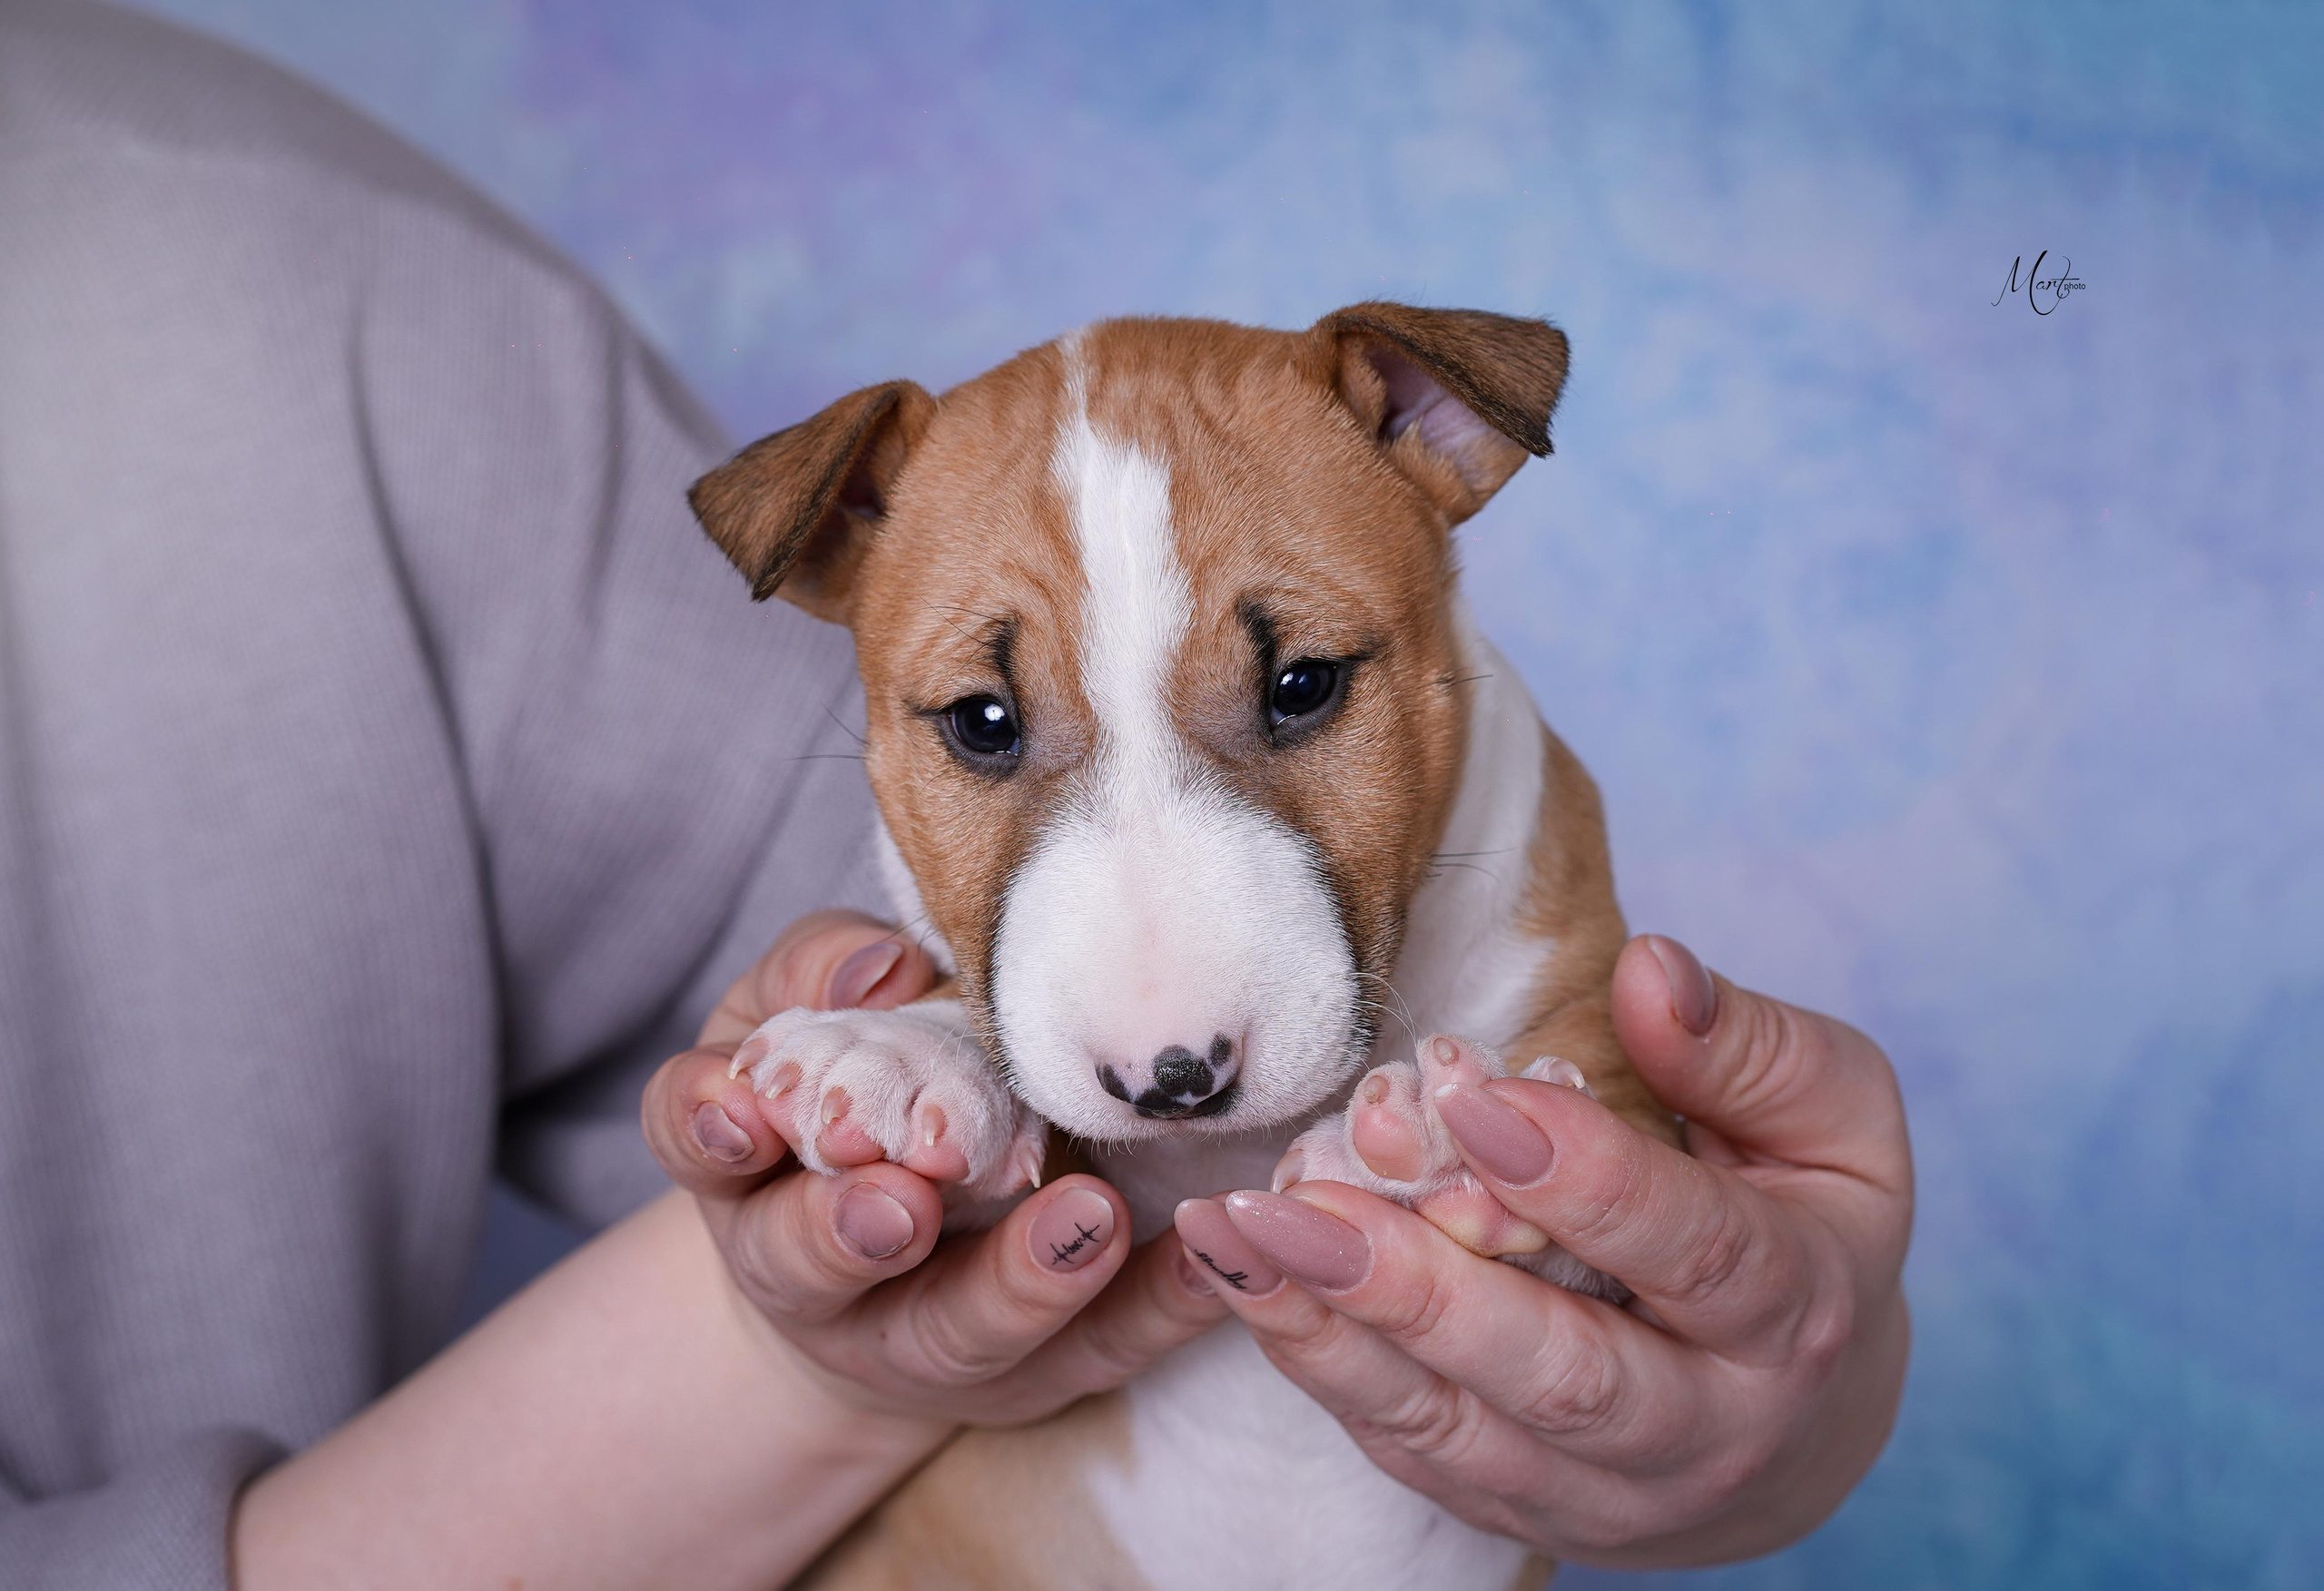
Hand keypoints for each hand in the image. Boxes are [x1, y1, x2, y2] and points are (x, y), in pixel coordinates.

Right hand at [642, 911, 1227, 1426]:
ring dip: (1021, 1279)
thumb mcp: (798, 1019)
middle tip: (907, 1193)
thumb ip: (821, 973)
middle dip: (853, 1228)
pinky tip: (1213, 1259)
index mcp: (745, 1168)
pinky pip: (1105, 1349)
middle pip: (812, 1262)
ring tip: (1086, 1217)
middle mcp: (814, 1272)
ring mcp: (925, 1338)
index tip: (750, 1110)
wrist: (876, 1267)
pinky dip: (1161, 1306)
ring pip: (959, 1331)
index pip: (702, 1143)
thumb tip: (882, 967)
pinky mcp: (1041, 1372)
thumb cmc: (843, 1099)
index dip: (712, 1126)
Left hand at [1173, 934, 1911, 1565]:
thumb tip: (1651, 970)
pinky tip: (1242, 1277)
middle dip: (1420, 1290)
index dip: (1584, 1176)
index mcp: (1792, 1310)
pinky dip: (1319, 1366)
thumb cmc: (1800, 1214)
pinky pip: (1408, 1450)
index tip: (1474, 1097)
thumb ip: (1746, 1047)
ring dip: (1333, 1331)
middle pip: (1560, 1376)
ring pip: (1459, 1429)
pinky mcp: (1516, 1508)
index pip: (1694, 1249)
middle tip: (1301, 1199)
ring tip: (1233, 1230)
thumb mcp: (1827, 1118)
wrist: (1795, 1418)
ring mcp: (1605, 1492)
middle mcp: (1707, 1429)